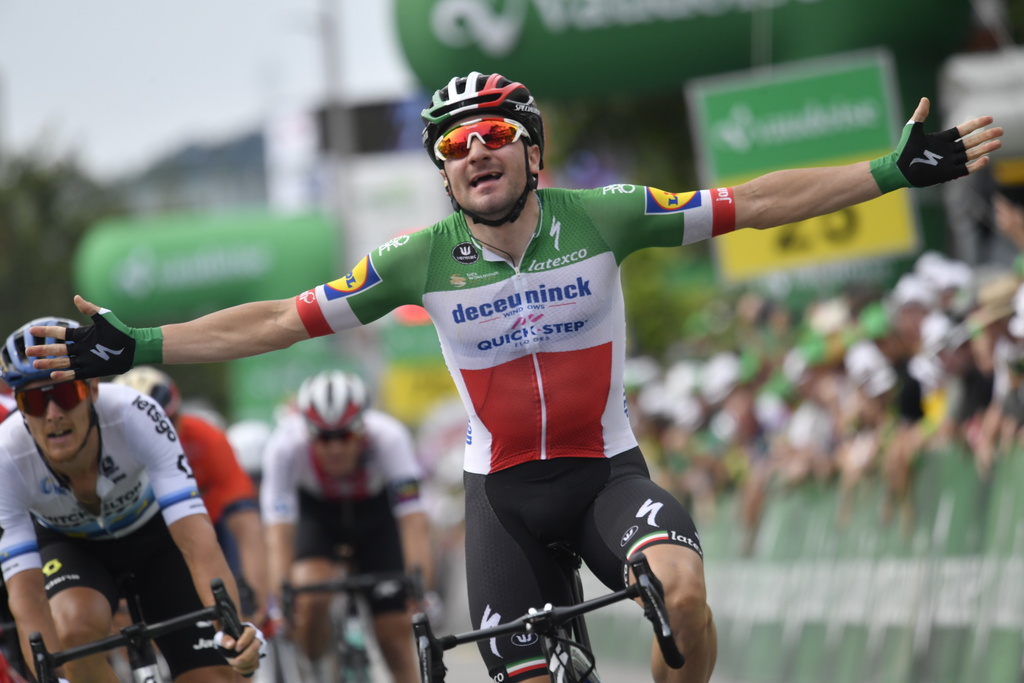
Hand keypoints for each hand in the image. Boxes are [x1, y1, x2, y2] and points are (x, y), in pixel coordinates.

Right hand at [26, 294, 161, 380]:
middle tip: (28, 351)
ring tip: (35, 364)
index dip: (46, 332)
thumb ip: (90, 309)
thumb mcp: (104, 318)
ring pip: (63, 362)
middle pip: (57, 350)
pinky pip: (75, 373)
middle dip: (43, 350)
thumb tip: (76, 297)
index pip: (60, 334)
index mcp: (82, 335)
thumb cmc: (121, 331)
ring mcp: (85, 359)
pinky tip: (52, 375)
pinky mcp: (92, 370)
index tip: (32, 330)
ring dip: (49, 363)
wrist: (134, 347)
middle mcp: (81, 348)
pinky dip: (64, 374)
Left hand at [214, 622, 266, 677]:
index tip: (236, 649)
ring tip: (231, 663)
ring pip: (255, 657)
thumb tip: (231, 645)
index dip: (244, 641)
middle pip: (256, 647)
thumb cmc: (226, 638)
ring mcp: (257, 649)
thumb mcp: (222, 636)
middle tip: (231, 661)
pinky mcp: (256, 658)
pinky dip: (245, 669)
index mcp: (248, 629)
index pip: (250, 632)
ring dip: (243, 664)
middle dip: (244, 657)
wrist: (229, 645)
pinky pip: (255, 665)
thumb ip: (225, 639)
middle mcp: (256, 638)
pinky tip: (236, 668)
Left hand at [907, 98, 1002, 177]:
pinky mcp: (947, 173)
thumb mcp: (912, 130)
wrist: (898, 169)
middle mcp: (948, 150)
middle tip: (1000, 131)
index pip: (963, 130)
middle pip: (971, 142)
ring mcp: (949, 162)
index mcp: (943, 139)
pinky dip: (976, 165)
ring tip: (998, 143)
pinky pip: (965, 169)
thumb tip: (924, 99)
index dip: (976, 124)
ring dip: (985, 149)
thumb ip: (920, 115)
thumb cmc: (903, 150)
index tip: (989, 118)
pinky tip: (986, 159)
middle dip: (986, 136)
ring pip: (971, 154)